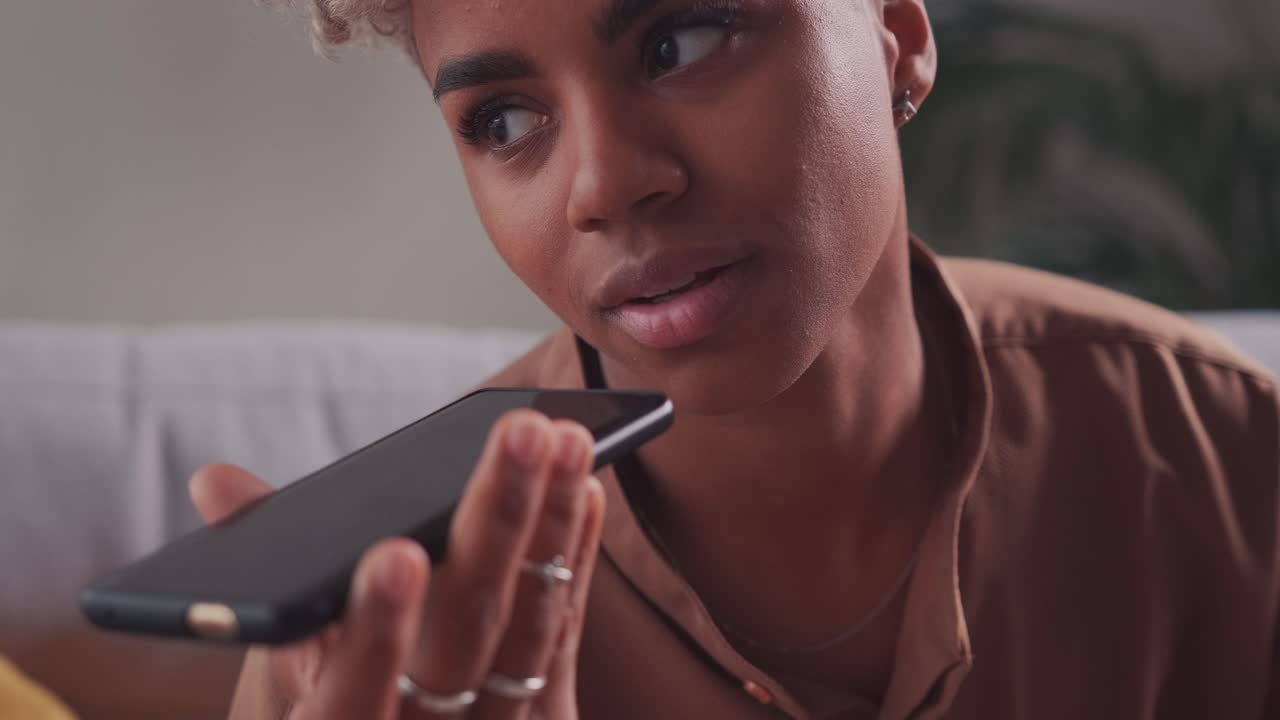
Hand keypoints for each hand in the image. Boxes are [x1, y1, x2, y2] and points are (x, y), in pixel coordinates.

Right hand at [190, 409, 605, 719]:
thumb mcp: (277, 678)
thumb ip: (264, 581)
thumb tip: (213, 478)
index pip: (352, 693)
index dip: (375, 631)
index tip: (398, 555)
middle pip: (467, 640)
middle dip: (498, 530)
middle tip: (525, 433)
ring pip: (531, 633)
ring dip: (552, 527)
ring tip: (567, 441)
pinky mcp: (544, 717)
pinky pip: (562, 636)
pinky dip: (572, 561)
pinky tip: (584, 494)